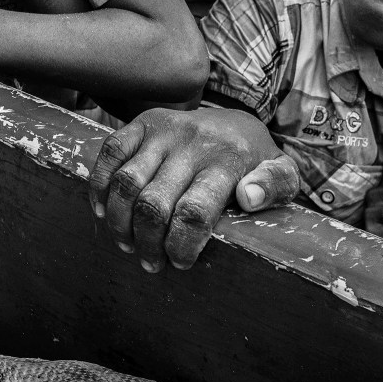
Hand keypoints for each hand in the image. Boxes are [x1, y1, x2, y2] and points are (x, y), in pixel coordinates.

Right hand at [87, 107, 294, 271]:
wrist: (236, 118)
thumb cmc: (255, 160)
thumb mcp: (282, 173)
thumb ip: (275, 185)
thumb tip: (249, 197)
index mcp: (227, 160)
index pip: (194, 212)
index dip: (179, 246)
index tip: (179, 263)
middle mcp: (192, 142)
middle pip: (154, 203)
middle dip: (147, 243)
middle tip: (150, 262)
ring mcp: (163, 130)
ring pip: (126, 183)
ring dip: (120, 222)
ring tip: (127, 244)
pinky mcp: (142, 122)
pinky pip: (110, 153)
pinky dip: (99, 186)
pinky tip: (103, 212)